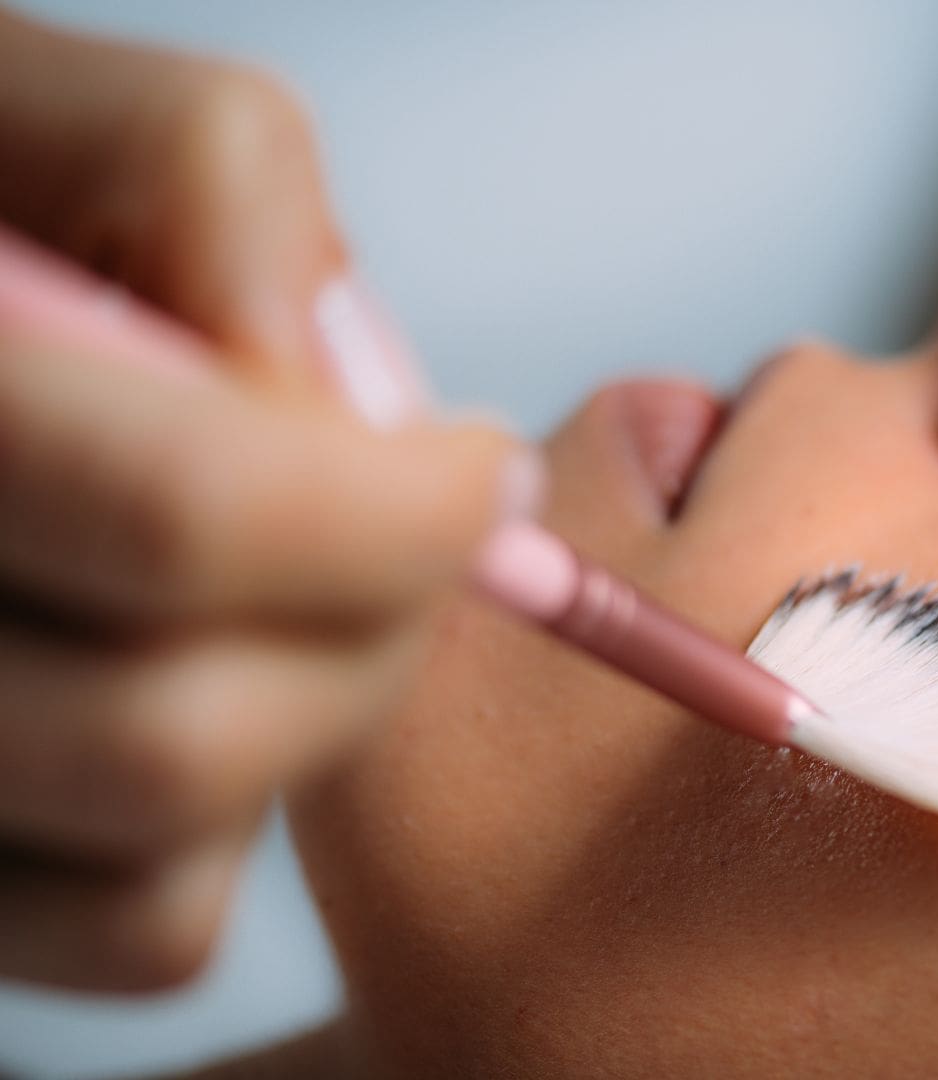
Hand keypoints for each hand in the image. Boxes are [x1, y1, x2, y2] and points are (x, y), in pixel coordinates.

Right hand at [0, 8, 537, 990]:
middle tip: (412, 520)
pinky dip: (229, 828)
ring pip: (173, 857)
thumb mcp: (32, 99)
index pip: (188, 516)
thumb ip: (207, 181)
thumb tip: (354, 397)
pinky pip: (146, 932)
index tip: (481, 469)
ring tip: (287, 579)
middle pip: (186, 736)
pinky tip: (200, 673)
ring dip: (310, 710)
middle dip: (373, 622)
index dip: (399, 512)